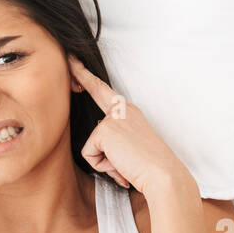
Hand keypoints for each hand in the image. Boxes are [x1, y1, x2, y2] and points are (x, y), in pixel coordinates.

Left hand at [68, 55, 191, 197]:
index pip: (105, 92)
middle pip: (94, 87)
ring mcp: (113, 118)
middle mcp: (123, 110)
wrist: (163, 175)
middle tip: (70, 57)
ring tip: (125, 165)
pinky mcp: (105, 131)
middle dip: (80, 72)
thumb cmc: (151, 168)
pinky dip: (103, 166)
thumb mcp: (132, 149)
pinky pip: (89, 154)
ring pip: (92, 143)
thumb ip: (114, 142)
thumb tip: (99, 150)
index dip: (88, 76)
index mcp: (130, 113)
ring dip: (105, 161)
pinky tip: (121, 166)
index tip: (75, 61)